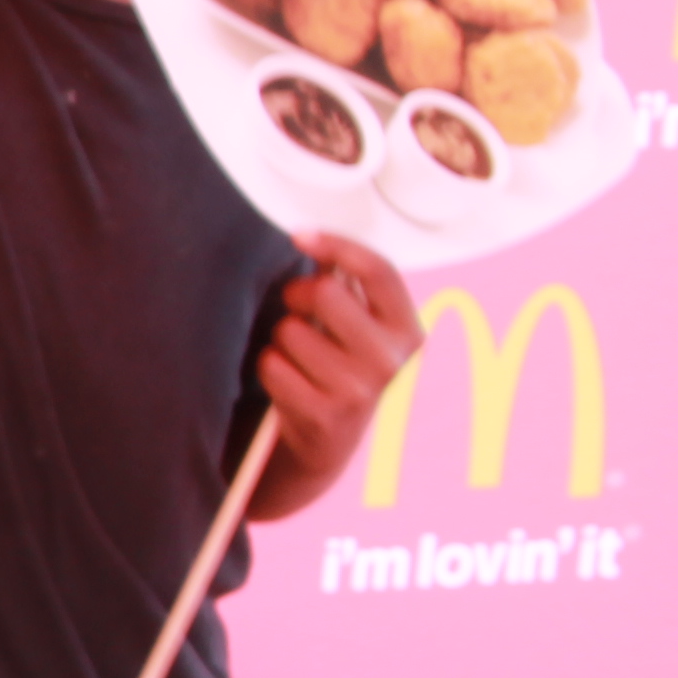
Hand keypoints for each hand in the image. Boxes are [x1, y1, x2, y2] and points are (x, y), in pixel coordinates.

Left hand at [258, 231, 423, 482]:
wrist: (326, 444)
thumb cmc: (337, 369)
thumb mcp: (358, 328)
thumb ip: (346, 283)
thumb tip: (312, 234)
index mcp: (408, 331)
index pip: (378, 270)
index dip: (337, 244)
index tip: (300, 233)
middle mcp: (393, 361)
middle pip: (326, 292)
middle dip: (298, 296)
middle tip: (298, 312)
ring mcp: (361, 391)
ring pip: (291, 330)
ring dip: (282, 339)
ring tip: (298, 359)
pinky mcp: (325, 415)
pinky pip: (272, 365)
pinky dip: (269, 367)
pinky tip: (288, 383)